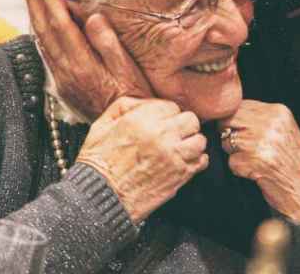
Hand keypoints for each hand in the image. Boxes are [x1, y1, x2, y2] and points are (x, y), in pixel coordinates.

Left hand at [23, 0, 152, 116]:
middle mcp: (65, 71)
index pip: (61, 25)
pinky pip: (45, 54)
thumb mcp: (128, 69)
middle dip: (34, 1)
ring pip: (40, 42)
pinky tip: (40, 24)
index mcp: (82, 64)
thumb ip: (108, 42)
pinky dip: (40, 34)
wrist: (126, 129)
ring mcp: (61, 80)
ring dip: (33, 15)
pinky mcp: (61, 86)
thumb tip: (92, 17)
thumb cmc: (134, 98)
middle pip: (43, 30)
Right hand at [76, 98, 207, 222]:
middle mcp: (160, 136)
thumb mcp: (101, 125)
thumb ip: (125, 106)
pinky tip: (183, 162)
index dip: (166, 115)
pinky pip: (202, 161)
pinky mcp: (180, 175)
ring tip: (180, 148)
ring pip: (199, 140)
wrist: (100, 197)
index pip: (171, 106)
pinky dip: (196, 160)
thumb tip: (147, 102)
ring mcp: (173, 156)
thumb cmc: (98, 163)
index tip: (161, 123)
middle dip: (182, 125)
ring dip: (191, 143)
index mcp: (141, 120)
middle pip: (190, 120)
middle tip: (173, 134)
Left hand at [218, 100, 299, 222]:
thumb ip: (259, 119)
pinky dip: (240, 170)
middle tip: (246, 148)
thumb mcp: (282, 129)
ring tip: (256, 160)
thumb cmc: (295, 162)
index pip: (240, 105)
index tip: (242, 131)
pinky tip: (257, 172)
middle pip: (229, 120)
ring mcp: (263, 142)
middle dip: (230, 134)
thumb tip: (228, 115)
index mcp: (278, 112)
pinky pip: (231, 162)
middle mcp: (270, 123)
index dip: (234, 120)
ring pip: (227, 141)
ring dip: (236, 154)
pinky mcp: (256, 162)